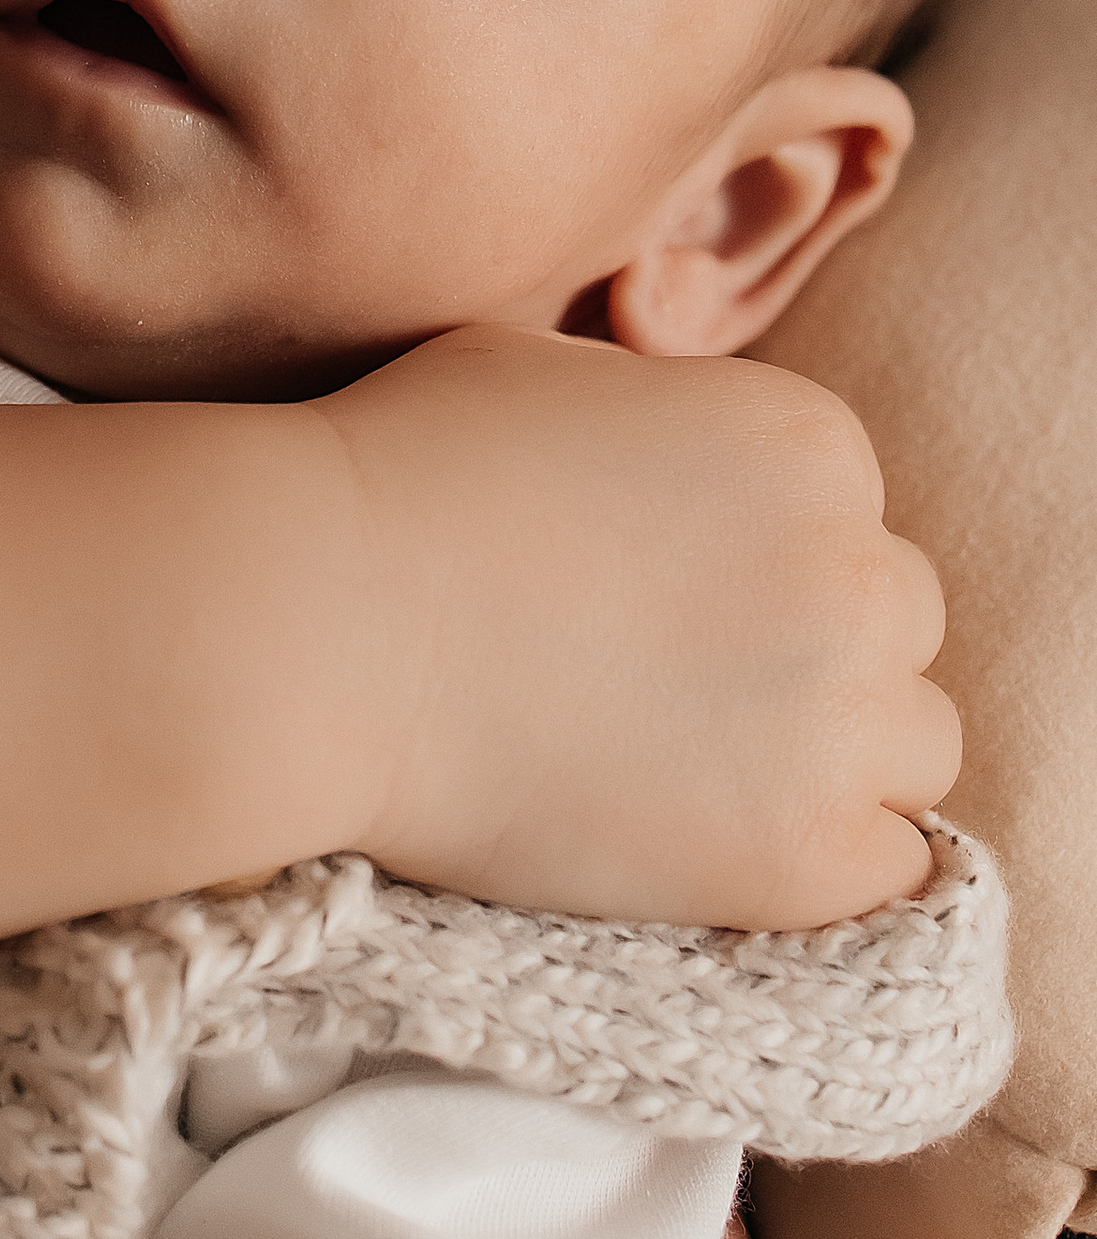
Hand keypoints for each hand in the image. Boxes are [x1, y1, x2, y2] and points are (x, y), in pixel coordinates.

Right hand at [325, 326, 956, 929]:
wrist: (323, 630)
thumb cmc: (397, 481)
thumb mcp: (543, 373)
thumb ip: (654, 408)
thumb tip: (677, 451)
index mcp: (808, 441)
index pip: (850, 520)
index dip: (762, 567)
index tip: (672, 608)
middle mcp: (857, 568)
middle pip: (898, 627)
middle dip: (809, 655)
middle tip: (680, 693)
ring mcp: (840, 714)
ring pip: (914, 747)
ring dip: (831, 759)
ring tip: (699, 775)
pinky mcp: (806, 849)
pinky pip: (890, 866)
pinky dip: (818, 861)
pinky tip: (715, 844)